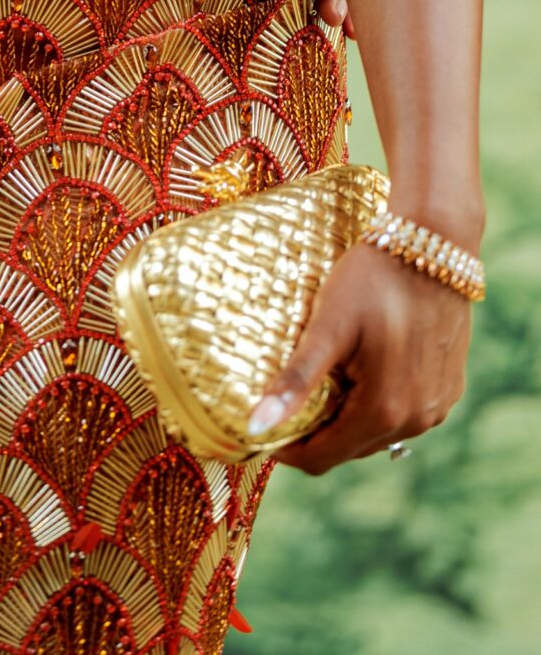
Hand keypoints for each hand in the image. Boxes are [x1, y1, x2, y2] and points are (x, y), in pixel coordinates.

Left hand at [248, 241, 473, 471]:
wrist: (433, 245)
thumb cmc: (374, 280)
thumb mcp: (328, 325)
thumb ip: (295, 380)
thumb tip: (256, 426)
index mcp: (384, 411)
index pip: (324, 457)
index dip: (288, 448)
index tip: (261, 427)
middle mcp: (416, 420)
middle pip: (350, 448)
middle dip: (316, 432)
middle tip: (286, 397)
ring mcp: (437, 407)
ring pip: (377, 434)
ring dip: (346, 418)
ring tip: (321, 381)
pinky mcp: (448, 389)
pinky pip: (403, 413)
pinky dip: (376, 404)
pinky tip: (359, 371)